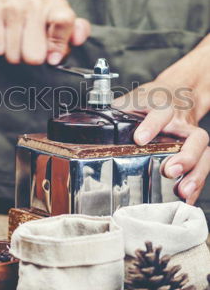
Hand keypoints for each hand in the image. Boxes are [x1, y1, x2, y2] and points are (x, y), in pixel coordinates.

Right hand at [0, 0, 89, 64]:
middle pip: (34, 56)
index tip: (53, 58)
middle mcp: (35, 2)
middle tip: (28, 44)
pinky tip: (1, 35)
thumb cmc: (32, 16)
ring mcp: (13, 5)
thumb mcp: (58, 23)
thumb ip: (75, 33)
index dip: (58, 46)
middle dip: (30, 57)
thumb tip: (78, 40)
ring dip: (13, 53)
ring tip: (14, 39)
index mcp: (56, 6)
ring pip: (13, 55)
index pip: (65, 22)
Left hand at [113, 75, 209, 204]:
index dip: (151, 125)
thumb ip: (117, 110)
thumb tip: (91, 124)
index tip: (140, 139)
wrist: (177, 91)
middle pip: (194, 138)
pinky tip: (187, 198)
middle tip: (170, 170)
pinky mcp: (197, 149)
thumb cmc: (152, 99)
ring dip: (195, 174)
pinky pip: (203, 167)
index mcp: (163, 106)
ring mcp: (191, 136)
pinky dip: (197, 184)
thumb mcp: (133, 98)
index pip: (160, 112)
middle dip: (185, 156)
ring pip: (204, 153)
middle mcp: (181, 122)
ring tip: (183, 191)